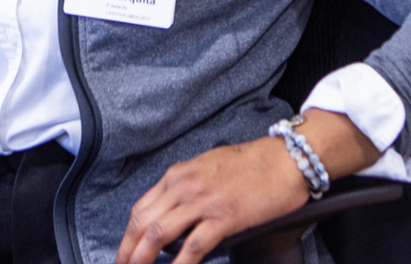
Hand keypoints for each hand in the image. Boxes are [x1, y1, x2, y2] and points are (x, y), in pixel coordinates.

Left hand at [115, 110, 380, 263]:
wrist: (286, 158)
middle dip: (127, 252)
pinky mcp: (223, 217)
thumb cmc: (253, 164)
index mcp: (178, 175)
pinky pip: (193, 247)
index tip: (124, 253)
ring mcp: (202, 201)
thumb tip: (174, 214)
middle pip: (141, 223)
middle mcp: (183, 186)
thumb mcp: (209, 168)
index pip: (140, 209)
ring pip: (157, 234)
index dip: (127, 236)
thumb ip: (188, 188)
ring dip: (142, 260)